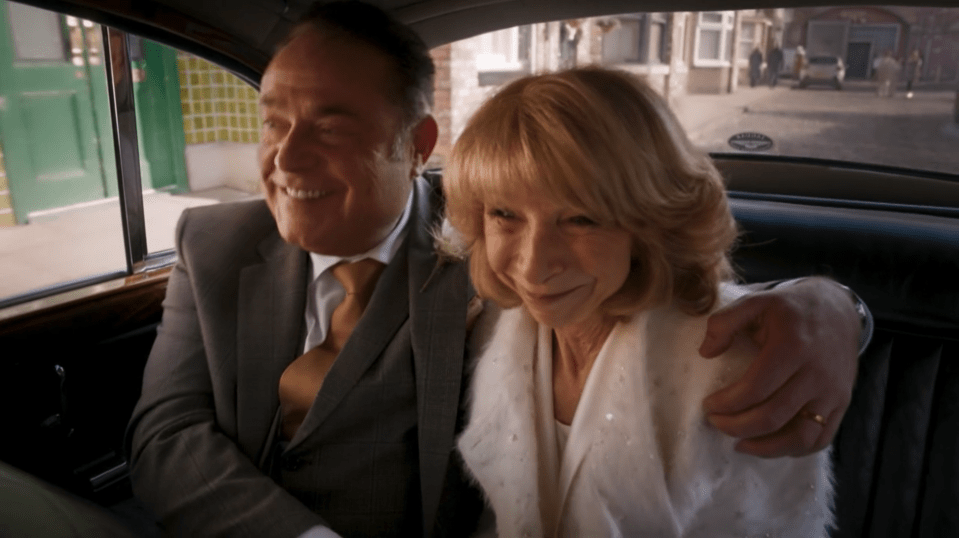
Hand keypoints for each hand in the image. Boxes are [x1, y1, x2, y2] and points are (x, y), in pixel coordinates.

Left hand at [699, 277, 860, 457]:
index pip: (755, 389)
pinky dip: (793, 450)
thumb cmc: (790, 308)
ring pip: (800, 436)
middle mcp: (816, 374)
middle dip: (737, 427)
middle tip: (716, 423)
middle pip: (773, 416)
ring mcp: (832, 392)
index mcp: (792, 347)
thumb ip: (724, 322)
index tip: (708, 405)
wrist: (839, 309)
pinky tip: (769, 445)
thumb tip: (705, 353)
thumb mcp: (756, 301)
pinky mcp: (841, 403)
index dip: (727, 404)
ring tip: (739, 444)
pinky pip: (820, 439)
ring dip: (765, 448)